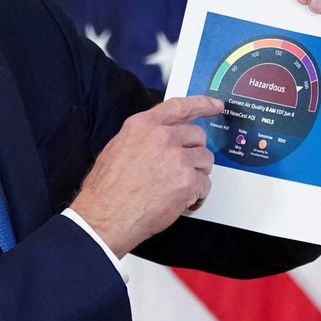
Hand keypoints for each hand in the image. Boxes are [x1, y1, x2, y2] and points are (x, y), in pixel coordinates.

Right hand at [71, 96, 222, 258]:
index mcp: (144, 125)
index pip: (180, 106)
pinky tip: (182, 201)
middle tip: (184, 167)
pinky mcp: (187, 182)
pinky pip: (205, 184)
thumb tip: (163, 138)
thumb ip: (145, 136)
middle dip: (194, 151)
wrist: (105, 216)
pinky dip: (197, 195)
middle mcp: (163, 137)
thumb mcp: (119, 147)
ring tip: (178, 187)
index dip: (202, 104)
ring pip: (205, 160)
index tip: (215, 105)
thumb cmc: (107, 189)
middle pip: (198, 135)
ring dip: (196, 174)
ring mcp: (177, 159)